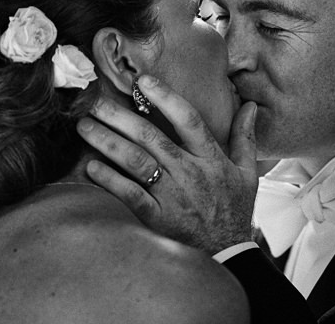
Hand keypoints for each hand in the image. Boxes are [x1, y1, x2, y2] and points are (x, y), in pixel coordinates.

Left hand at [77, 75, 258, 253]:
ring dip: (108, 143)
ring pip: (136, 162)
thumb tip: (250, 106)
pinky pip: (130, 195)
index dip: (165, 98)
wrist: (228, 254)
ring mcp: (173, 196)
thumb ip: (245, 137)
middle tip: (94, 102)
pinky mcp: (158, 218)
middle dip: (120, 116)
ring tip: (85, 128)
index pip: (187, 119)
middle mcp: (190, 172)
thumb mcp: (248, 173)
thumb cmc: (235, 210)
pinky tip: (91, 167)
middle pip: (151, 137)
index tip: (143, 81)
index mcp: (210, 157)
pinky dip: (110, 181)